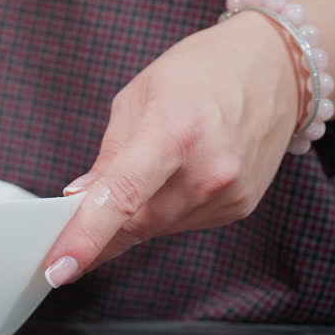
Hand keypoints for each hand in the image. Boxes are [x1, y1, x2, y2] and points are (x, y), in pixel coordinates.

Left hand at [42, 12, 302, 286]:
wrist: (275, 68)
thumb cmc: (201, 72)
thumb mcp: (137, 96)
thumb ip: (108, 154)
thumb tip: (80, 199)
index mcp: (174, 133)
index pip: (123, 197)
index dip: (87, 236)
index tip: (60, 266)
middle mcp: (208, 172)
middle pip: (135, 224)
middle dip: (97, 228)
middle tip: (69, 222)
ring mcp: (228, 195)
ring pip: (156, 228)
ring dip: (133, 214)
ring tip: (143, 169)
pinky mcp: (239, 209)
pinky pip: (181, 222)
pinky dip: (162, 209)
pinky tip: (170, 176)